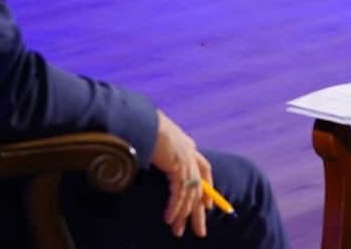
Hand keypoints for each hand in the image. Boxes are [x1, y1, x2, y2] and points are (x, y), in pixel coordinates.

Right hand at [151, 109, 211, 237]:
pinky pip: (179, 194)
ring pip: (190, 195)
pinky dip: (175, 208)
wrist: (142, 119)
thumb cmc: (144, 126)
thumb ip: (163, 150)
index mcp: (188, 146)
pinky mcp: (178, 166)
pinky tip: (170, 219)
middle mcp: (190, 153)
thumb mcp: (157, 138)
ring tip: (178, 232)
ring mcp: (186, 160)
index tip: (208, 206)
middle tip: (200, 231)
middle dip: (199, 212)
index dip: (208, 189)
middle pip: (200, 188)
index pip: (205, 169)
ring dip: (183, 215)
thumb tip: (156, 158)